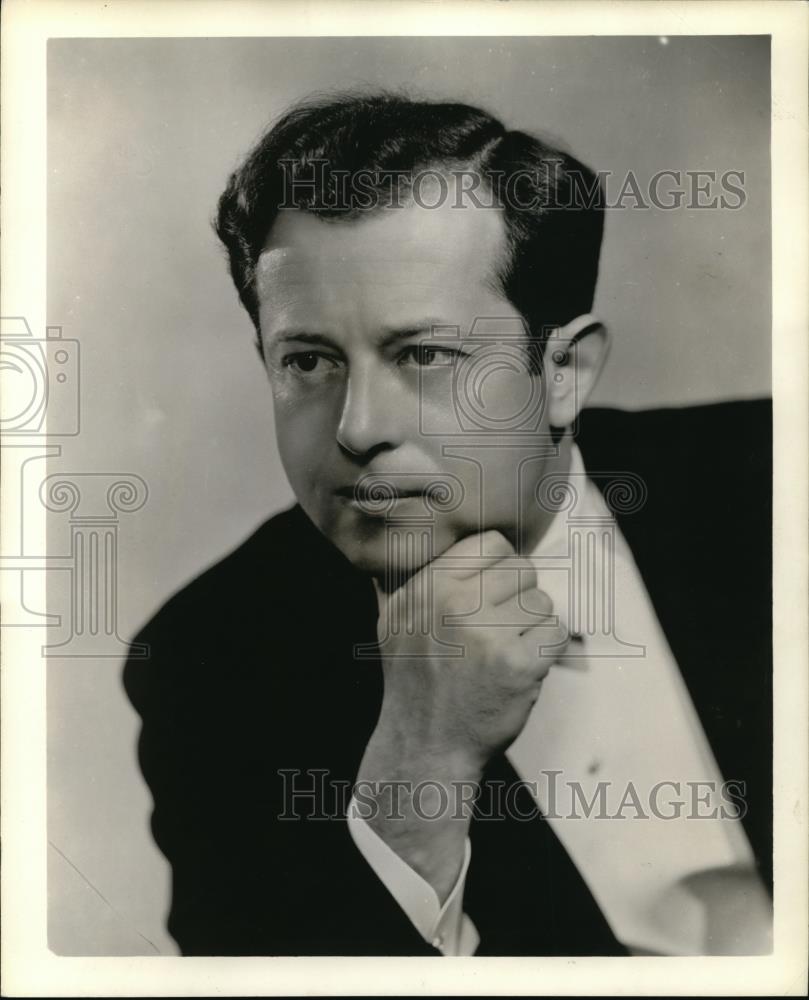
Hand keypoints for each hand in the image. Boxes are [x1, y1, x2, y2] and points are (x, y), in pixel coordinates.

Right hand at [354, 530, 566, 901]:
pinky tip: (522, 666)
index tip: (494, 592)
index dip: (501, 566)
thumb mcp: (396, 620)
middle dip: (519, 596)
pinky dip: (546, 649)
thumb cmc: (416, 680)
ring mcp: (486, 635)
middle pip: (523, 569)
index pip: (491, 543)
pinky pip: (555, 632)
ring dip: (533, 625)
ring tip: (506, 650)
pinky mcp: (517, 665)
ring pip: (542, 601)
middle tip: (501, 627)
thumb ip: (422, 580)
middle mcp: (454, 605)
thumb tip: (455, 542)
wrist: (425, 745)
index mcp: (427, 587)